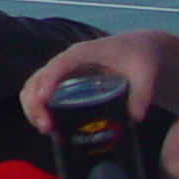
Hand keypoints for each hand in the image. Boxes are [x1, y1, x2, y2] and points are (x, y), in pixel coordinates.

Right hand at [20, 35, 162, 130]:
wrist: (141, 49)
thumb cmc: (141, 56)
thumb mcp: (146, 73)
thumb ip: (142, 93)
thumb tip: (136, 118)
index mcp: (84, 53)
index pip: (60, 64)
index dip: (49, 81)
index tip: (44, 100)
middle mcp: (67, 61)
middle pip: (39, 78)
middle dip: (35, 102)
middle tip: (46, 126)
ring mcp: (63, 72)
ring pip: (35, 87)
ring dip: (33, 108)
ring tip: (45, 129)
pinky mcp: (65, 82)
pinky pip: (42, 93)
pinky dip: (39, 109)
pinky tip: (48, 126)